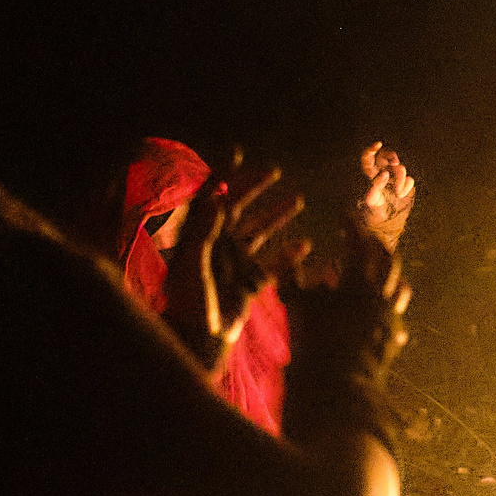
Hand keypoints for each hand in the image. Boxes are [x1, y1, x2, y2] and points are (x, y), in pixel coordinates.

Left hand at [162, 152, 303, 362]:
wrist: (198, 342)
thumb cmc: (190, 304)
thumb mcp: (193, 265)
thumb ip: (204, 231)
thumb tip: (217, 196)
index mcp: (198, 238)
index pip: (209, 198)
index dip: (221, 174)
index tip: (237, 152)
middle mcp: (215, 247)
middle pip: (237, 209)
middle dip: (254, 188)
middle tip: (275, 171)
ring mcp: (233, 265)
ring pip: (258, 233)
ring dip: (276, 216)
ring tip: (298, 200)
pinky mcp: (248, 286)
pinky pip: (272, 266)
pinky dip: (287, 256)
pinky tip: (305, 245)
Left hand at [351, 142, 415, 252]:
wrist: (386, 223)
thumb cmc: (373, 211)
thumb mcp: (372, 199)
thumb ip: (376, 186)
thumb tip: (384, 173)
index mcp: (369, 173)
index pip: (368, 157)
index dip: (372, 149)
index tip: (378, 144)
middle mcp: (381, 172)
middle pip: (387, 155)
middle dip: (392, 156)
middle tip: (394, 162)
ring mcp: (394, 178)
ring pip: (400, 168)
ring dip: (400, 179)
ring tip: (396, 193)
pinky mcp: (404, 184)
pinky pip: (409, 179)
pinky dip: (406, 187)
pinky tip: (400, 195)